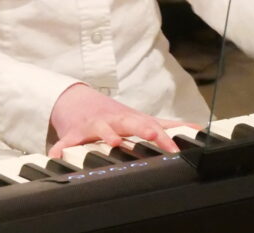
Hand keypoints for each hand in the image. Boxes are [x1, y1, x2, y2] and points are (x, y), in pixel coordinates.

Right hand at [47, 83, 185, 158]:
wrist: (77, 100)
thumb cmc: (114, 114)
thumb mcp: (141, 118)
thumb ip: (168, 125)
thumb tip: (197, 128)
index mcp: (133, 119)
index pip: (152, 127)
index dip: (165, 137)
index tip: (177, 149)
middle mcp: (115, 120)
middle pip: (130, 122)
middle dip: (142, 128)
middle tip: (153, 135)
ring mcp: (94, 125)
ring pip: (101, 128)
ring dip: (106, 134)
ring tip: (112, 143)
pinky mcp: (73, 132)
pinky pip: (66, 141)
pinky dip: (61, 147)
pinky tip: (57, 154)